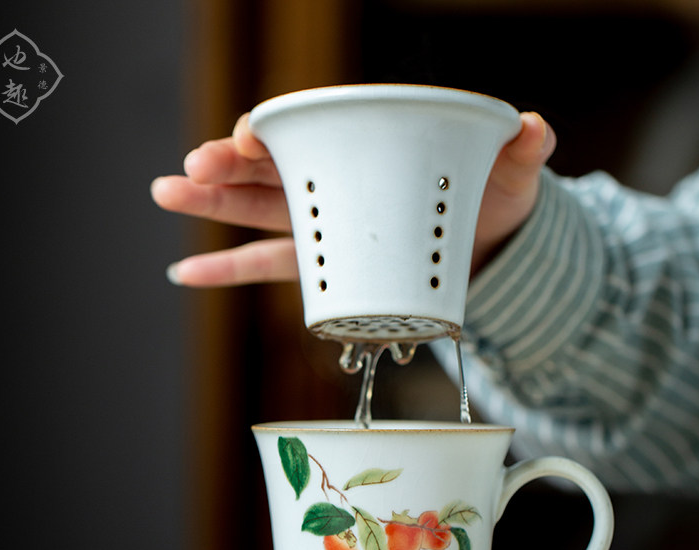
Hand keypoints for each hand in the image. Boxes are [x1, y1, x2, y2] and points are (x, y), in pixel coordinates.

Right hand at [151, 110, 555, 285]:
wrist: (488, 248)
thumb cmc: (491, 200)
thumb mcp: (509, 174)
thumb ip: (521, 149)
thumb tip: (531, 126)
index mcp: (366, 148)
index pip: (308, 132)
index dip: (273, 132)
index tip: (250, 137)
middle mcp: (334, 183)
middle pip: (267, 170)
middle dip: (225, 165)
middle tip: (190, 168)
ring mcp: (323, 227)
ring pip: (255, 212)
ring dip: (210, 206)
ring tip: (166, 194)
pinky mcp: (323, 268)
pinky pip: (265, 267)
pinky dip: (225, 271)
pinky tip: (185, 275)